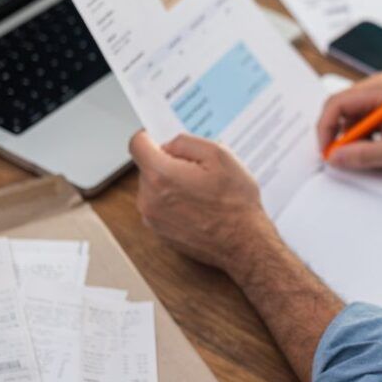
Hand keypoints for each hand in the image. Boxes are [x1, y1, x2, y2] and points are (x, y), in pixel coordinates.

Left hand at [128, 131, 270, 273]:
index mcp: (160, 176)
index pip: (137, 144)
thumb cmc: (236, 203)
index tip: (163, 140)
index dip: (152, 137)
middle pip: (147, 167)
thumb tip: (168, 143)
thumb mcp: (220, 155)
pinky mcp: (159, 233)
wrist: (244, 244)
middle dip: (168, 163)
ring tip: (202, 192)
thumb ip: (186, 141)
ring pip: (153, 188)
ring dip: (171, 185)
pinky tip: (199, 207)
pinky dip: (174, 203)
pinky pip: (160, 207)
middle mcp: (149, 199)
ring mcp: (152, 219)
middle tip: (198, 170)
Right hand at [316, 72, 381, 170]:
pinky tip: (375, 149)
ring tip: (366, 155)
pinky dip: (360, 137)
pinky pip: (361, 121)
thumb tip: (336, 158)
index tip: (327, 151)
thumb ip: (364, 155)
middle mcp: (377, 87)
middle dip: (336, 135)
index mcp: (380, 90)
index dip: (326, 129)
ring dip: (350, 138)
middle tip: (340, 158)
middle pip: (340, 109)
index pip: (337, 103)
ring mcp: (379, 96)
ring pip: (349, 117)